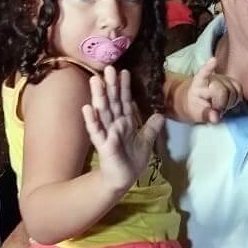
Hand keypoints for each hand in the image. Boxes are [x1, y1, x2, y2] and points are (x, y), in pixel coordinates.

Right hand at [82, 66, 164, 193]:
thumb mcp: (146, 141)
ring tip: (95, 80)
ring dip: (99, 96)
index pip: (125, 101)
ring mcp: (107, 133)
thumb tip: (160, 114)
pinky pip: (96, 131)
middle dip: (111, 85)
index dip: (124, 87)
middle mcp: (114, 124)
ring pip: (102, 112)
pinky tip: (86, 108)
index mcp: (125, 122)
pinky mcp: (103, 145)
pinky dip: (91, 120)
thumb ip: (151, 127)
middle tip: (109, 68)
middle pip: (113, 101)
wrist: (123, 178)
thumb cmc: (132, 159)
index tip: (124, 71)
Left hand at [184, 58, 241, 122]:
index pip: (203, 74)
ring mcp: (223, 78)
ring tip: (220, 107)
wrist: (197, 101)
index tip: (213, 61)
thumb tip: (216, 117)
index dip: (209, 67)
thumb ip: (205, 115)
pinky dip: (237, 99)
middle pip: (222, 91)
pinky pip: (239, 89)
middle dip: (221, 104)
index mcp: (198, 83)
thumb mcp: (195, 113)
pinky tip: (230, 103)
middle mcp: (212, 77)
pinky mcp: (231, 81)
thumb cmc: (195, 106)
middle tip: (215, 110)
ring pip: (233, 91)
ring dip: (229, 103)